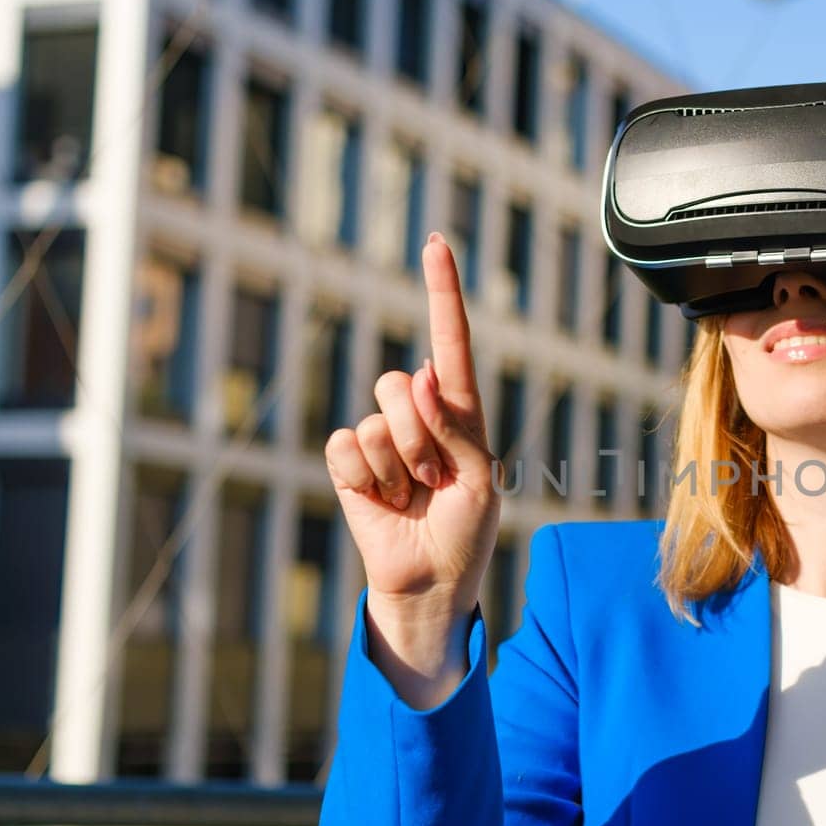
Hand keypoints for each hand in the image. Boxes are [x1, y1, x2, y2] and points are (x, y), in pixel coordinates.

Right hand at [324, 234, 500, 697]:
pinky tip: (382, 500)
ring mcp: (380, 437)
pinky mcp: (347, 464)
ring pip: (376, 419)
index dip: (441, 293)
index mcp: (460, 411)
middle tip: (435, 480)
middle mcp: (417, 414)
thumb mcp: (480, 480)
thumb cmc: (466, 532)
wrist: (430, 582)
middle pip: (401, 383)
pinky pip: (345, 446)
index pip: (450, 341)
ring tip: (413, 496)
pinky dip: (366, 476)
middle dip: (421, 436)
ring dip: (399, 465)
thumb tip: (423, 374)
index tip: (435, 244)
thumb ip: (456, 427)